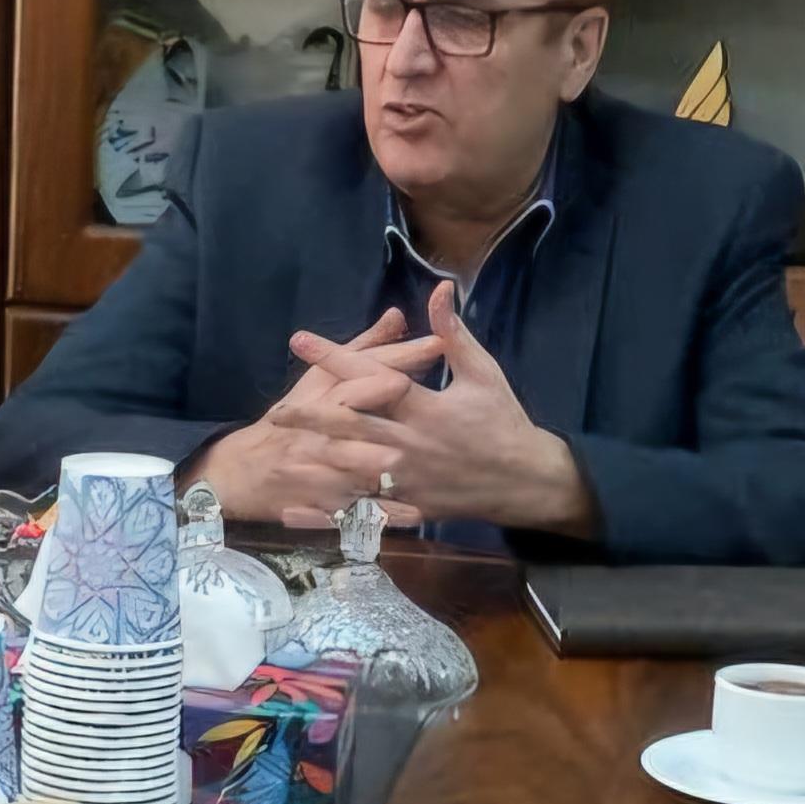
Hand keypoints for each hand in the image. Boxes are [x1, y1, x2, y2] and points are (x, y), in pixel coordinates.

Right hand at [180, 308, 441, 521]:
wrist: (238, 472)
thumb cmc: (288, 424)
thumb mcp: (318, 382)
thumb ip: (363, 351)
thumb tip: (397, 316)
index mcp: (320, 396)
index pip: (356, 371)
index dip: (393, 360)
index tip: (432, 346)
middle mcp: (313, 430)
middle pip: (346, 414)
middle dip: (376, 406)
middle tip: (410, 397)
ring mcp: (311, 468)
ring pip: (339, 464)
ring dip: (365, 462)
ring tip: (395, 462)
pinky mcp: (316, 504)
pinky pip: (349, 510)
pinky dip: (377, 513)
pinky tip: (409, 514)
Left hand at [276, 282, 593, 533]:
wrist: (528, 482)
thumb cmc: (503, 421)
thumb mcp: (483, 373)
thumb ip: (454, 334)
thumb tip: (439, 289)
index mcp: (426, 409)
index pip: (373, 378)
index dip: (336, 357)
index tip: (300, 340)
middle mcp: (411, 445)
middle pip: (352, 430)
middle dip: (311, 419)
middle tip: (276, 411)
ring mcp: (407, 481)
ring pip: (352, 473)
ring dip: (316, 462)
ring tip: (281, 452)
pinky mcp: (408, 508)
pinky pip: (361, 513)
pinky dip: (327, 514)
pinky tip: (296, 511)